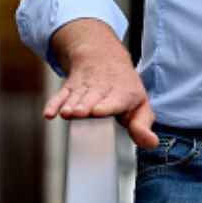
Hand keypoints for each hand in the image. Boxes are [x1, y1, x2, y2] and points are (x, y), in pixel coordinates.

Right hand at [43, 19, 158, 148]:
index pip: (115, 100)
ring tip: (66, 113)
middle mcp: (103, 89)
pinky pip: (60, 95)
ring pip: (77, 96)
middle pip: (92, 98)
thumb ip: (142, 126)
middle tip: (79, 113)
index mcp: (124, 94)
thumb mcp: (140, 106)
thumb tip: (152, 143)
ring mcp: (85, 87)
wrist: (105, 58)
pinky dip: (54, 103)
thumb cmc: (125, 90)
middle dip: (86, 106)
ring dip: (70, 104)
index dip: (107, 105)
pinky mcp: (70, 87)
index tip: (97, 111)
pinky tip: (49, 114)